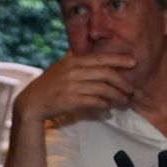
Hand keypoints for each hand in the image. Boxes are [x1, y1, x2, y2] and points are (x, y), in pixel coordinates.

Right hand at [14, 52, 136, 123]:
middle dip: (123, 82)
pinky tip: (108, 108)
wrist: (32, 102)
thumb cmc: (49, 85)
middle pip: (107, 74)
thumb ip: (78, 61)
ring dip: (117, 97)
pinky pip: (95, 102)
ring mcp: (72, 86)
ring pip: (104, 90)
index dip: (119, 60)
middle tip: (131, 90)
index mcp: (73, 61)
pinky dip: (105, 105)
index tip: (133, 62)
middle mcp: (73, 71)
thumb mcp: (61, 67)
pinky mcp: (71, 100)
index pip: (101, 58)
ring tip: (124, 102)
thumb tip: (97, 57)